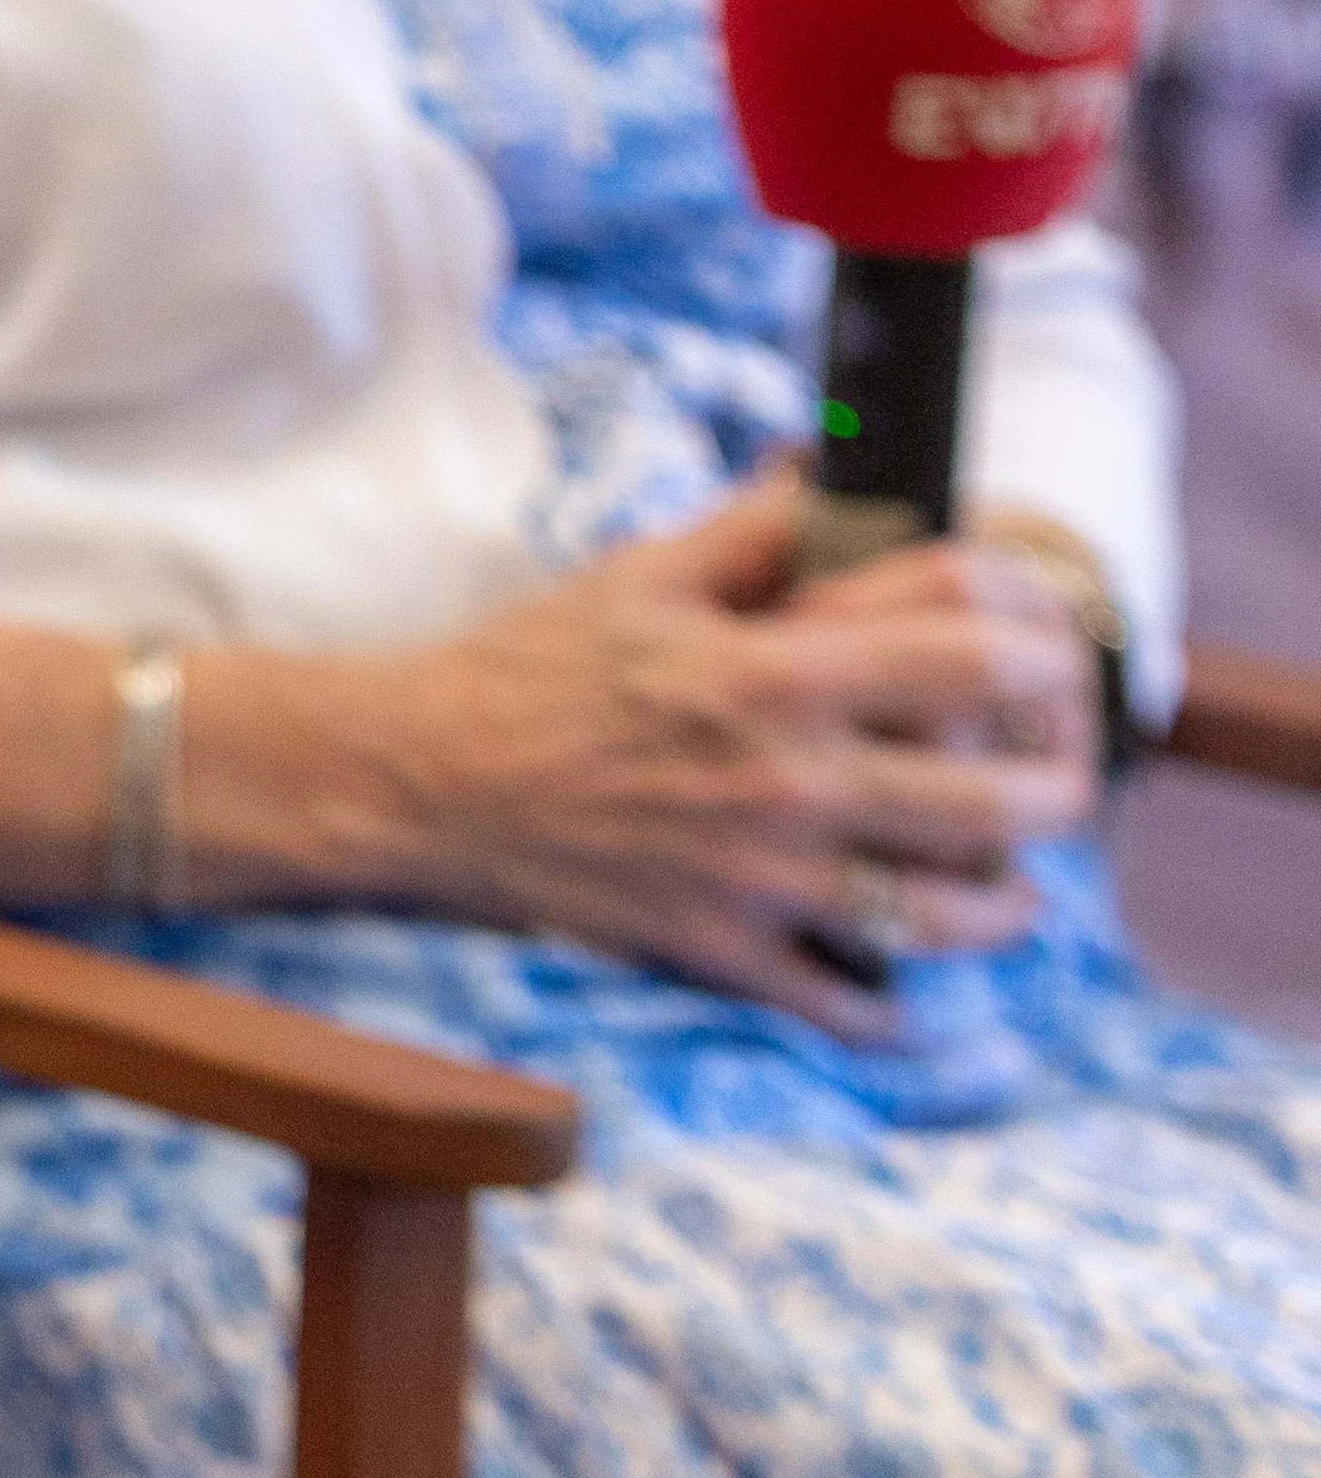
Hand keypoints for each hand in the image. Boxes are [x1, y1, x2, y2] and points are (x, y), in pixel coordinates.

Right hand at [339, 474, 1098, 1033]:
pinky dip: (900, 1006)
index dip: (1046, 633)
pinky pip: (853, 1006)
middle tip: (1052, 763)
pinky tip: (909, 976)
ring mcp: (760, 878)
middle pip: (1007, 798)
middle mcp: (786, 780)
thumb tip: (835, 472)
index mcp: (772, 671)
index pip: (976, 645)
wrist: (413, 779)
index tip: (1048, 639)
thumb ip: (757, 530)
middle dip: (1063, 777)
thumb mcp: (640, 576)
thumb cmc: (524, 668)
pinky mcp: (722, 952)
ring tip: (1008, 876)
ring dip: (1011, 897)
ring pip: (959, 913)